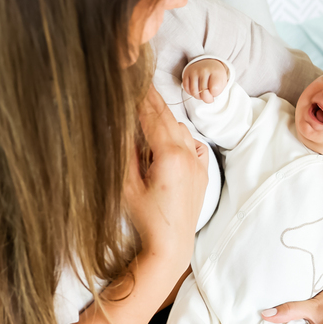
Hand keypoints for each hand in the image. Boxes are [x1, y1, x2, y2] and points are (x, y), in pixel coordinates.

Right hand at [124, 86, 208, 264]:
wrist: (172, 245)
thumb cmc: (146, 219)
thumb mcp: (126, 185)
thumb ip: (124, 151)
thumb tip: (119, 124)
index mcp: (170, 155)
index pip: (152, 115)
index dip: (139, 96)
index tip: (130, 78)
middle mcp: (189, 155)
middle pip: (167, 118)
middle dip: (150, 101)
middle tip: (136, 84)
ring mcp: (199, 163)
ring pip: (179, 129)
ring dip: (162, 120)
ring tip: (142, 113)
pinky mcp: (202, 171)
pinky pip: (190, 143)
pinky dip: (176, 136)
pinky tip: (162, 140)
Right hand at [182, 58, 228, 103]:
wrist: (208, 63)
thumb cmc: (215, 75)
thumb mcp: (222, 82)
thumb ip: (216, 92)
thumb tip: (206, 99)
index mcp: (216, 72)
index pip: (214, 90)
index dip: (215, 94)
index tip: (215, 91)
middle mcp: (204, 70)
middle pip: (204, 93)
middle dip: (207, 98)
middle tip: (209, 95)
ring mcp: (194, 71)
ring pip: (194, 92)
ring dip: (198, 96)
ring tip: (202, 93)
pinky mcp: (186, 73)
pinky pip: (186, 88)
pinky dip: (191, 92)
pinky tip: (196, 89)